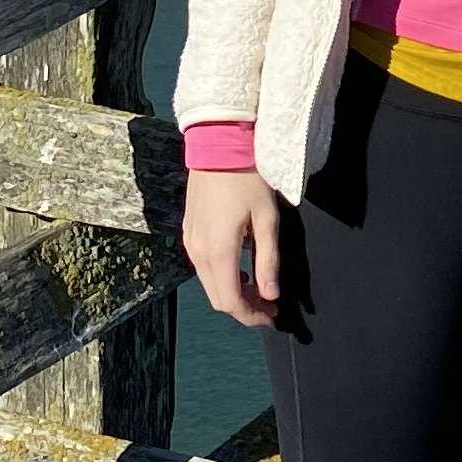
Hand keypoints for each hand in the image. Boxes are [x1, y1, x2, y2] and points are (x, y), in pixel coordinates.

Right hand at [182, 166, 286, 325]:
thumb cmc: (247, 178)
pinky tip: (241, 266)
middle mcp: (198, 252)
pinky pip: (203, 266)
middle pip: (218, 298)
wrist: (218, 143)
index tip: (272, 318)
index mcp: (219, 251)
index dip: (252, 316)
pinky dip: (222, 276)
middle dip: (244, 308)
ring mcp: (190, 241)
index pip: (231, 302)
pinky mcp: (188, 231)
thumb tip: (271, 295)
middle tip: (270, 305)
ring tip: (259, 286)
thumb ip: (268, 260)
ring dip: (233, 292)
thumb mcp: (267, 219)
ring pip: (209, 283)